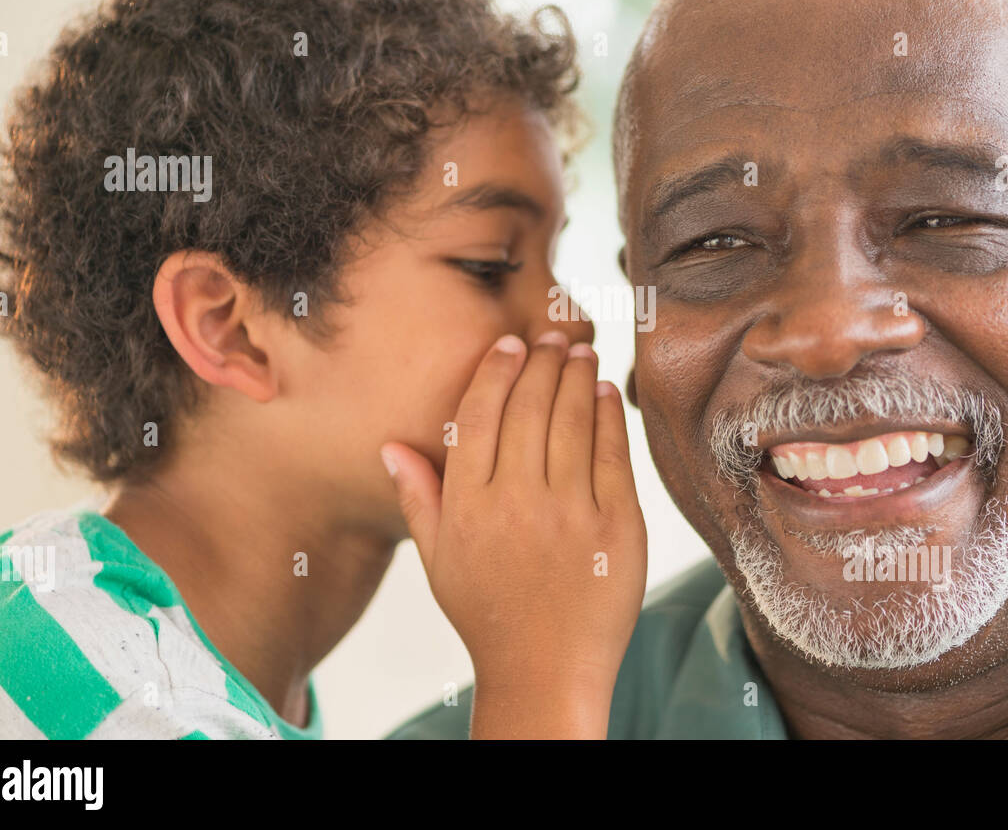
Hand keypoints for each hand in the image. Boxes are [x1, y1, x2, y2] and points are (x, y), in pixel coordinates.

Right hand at [380, 331, 647, 737]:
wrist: (546, 670)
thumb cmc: (488, 614)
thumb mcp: (439, 560)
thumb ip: (418, 497)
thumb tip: (390, 446)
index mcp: (467, 505)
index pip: (480, 415)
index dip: (497, 370)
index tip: (510, 344)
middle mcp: (516, 501)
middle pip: (530, 407)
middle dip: (543, 361)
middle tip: (552, 337)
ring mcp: (570, 512)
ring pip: (573, 420)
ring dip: (577, 376)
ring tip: (580, 352)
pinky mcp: (617, 525)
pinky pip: (613, 453)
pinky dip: (608, 415)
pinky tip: (605, 393)